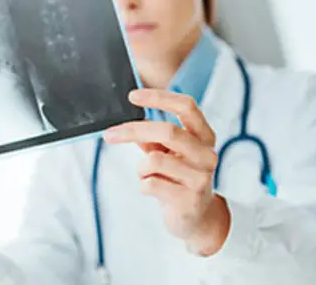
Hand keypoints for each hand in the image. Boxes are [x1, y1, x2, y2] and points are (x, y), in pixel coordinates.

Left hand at [103, 89, 229, 255]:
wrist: (196, 218)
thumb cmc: (178, 178)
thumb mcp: (168, 152)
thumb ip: (152, 136)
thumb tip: (125, 121)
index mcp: (204, 136)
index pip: (186, 106)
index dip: (159, 97)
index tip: (132, 96)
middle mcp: (206, 154)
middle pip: (167, 131)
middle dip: (133, 131)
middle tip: (109, 134)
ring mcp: (200, 178)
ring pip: (154, 160)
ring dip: (140, 168)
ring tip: (147, 175)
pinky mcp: (188, 200)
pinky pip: (150, 184)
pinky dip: (143, 184)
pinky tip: (153, 190)